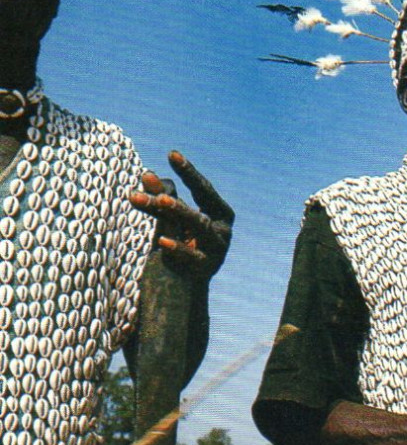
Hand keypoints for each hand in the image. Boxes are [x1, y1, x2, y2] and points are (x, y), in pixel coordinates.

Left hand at [130, 151, 233, 280]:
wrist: (185, 290)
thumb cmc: (180, 246)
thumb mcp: (170, 221)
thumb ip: (160, 199)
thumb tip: (145, 174)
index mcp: (219, 213)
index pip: (203, 189)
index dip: (188, 172)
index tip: (171, 154)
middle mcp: (222, 230)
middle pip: (197, 206)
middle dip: (176, 192)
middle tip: (150, 180)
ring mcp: (217, 249)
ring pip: (198, 225)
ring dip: (178, 212)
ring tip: (160, 201)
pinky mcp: (205, 268)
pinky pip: (191, 255)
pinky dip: (177, 247)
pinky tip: (161, 242)